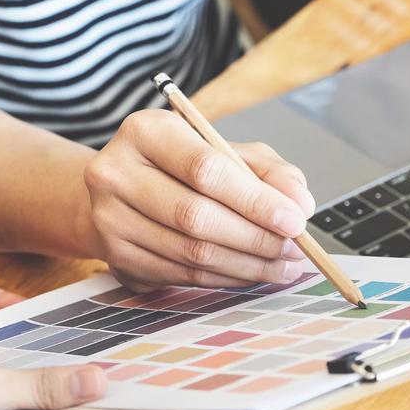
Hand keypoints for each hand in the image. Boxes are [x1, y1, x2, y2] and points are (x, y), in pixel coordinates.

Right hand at [83, 108, 313, 289]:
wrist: (117, 188)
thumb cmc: (176, 163)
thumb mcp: (222, 148)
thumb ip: (266, 169)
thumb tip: (299, 202)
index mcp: (144, 131)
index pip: (205, 169)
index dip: (255, 199)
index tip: (294, 219)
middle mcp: (115, 174)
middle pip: (195, 216)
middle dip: (256, 238)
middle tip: (294, 248)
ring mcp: (110, 220)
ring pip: (190, 253)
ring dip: (247, 265)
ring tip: (283, 264)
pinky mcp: (116, 257)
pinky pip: (181, 276)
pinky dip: (225, 278)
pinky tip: (252, 272)